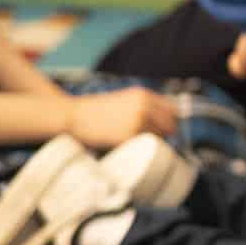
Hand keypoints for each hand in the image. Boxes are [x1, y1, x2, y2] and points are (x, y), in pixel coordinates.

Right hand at [65, 86, 179, 148]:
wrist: (74, 115)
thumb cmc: (95, 110)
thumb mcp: (123, 100)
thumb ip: (142, 106)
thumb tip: (162, 121)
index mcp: (142, 95)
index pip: (172, 109)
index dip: (170, 121)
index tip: (165, 129)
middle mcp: (143, 106)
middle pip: (170, 125)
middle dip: (164, 134)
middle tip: (152, 140)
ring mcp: (137, 121)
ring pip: (158, 138)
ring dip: (151, 143)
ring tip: (134, 143)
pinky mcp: (128, 136)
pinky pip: (143, 146)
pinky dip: (138, 149)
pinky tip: (126, 146)